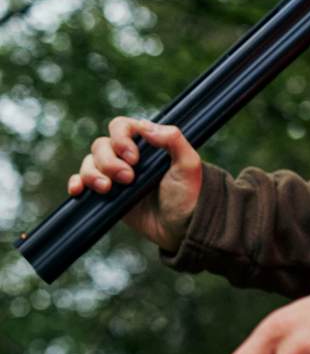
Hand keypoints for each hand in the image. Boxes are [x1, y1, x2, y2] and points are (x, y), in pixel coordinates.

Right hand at [67, 117, 202, 252]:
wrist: (178, 228)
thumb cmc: (187, 194)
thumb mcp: (188, 164)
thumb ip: (173, 140)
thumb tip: (145, 125)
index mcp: (147, 142)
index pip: (121, 126)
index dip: (121, 139)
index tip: (134, 158)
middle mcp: (128, 155)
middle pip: (101, 145)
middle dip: (109, 161)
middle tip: (128, 178)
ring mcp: (115, 174)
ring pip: (89, 162)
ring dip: (93, 174)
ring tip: (107, 188)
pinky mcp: (107, 193)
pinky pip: (81, 181)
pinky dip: (76, 182)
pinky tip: (78, 190)